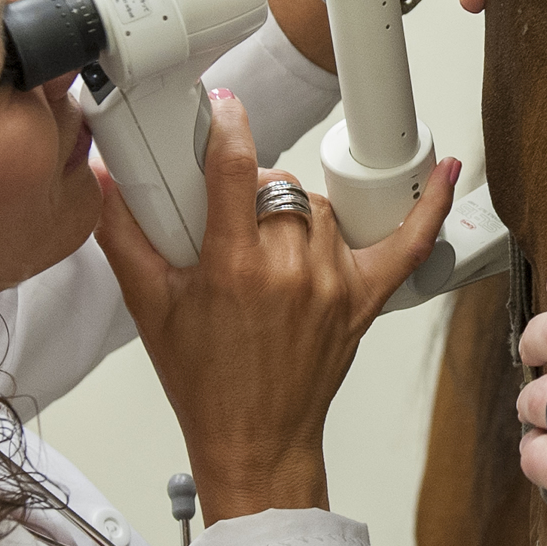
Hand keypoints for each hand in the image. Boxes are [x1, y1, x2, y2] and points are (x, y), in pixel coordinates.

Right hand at [96, 87, 458, 520]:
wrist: (254, 439)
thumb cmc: (203, 382)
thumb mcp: (149, 307)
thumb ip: (122, 235)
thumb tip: (101, 180)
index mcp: (234, 267)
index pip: (235, 168)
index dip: (228, 125)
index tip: (222, 106)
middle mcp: (289, 270)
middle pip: (277, 186)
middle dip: (250, 190)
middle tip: (228, 218)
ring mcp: (332, 283)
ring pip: (318, 208)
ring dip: (292, 212)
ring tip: (266, 245)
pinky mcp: (363, 299)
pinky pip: (407, 244)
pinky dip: (429, 207)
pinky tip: (445, 170)